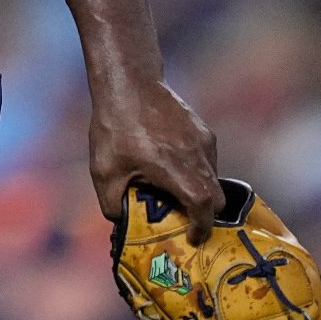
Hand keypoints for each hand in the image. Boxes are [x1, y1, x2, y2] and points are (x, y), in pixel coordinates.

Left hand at [91, 76, 221, 241]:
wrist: (129, 81)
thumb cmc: (114, 127)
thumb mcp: (103, 171)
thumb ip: (113, 204)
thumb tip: (123, 224)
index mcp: (173, 167)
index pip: (203, 204)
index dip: (202, 226)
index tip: (193, 238)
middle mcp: (195, 155)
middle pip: (216, 197)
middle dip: (205, 214)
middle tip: (185, 222)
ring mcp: (203, 141)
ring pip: (214, 178)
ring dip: (200, 191)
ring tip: (173, 192)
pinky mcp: (203, 130)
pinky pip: (208, 160)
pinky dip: (198, 172)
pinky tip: (172, 167)